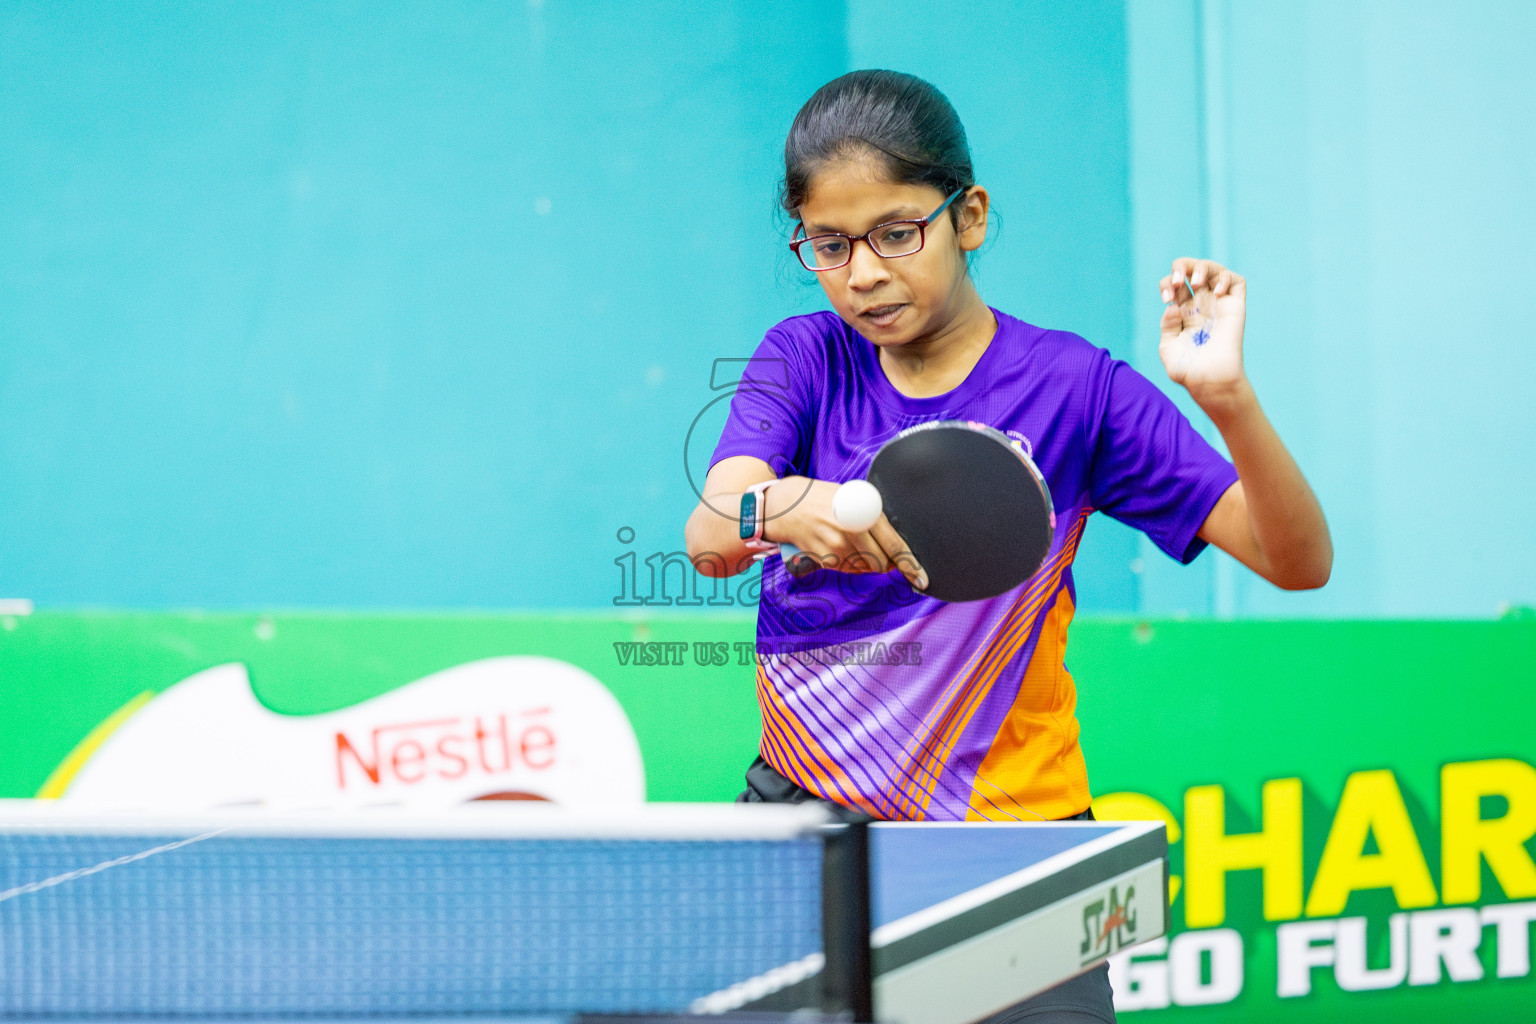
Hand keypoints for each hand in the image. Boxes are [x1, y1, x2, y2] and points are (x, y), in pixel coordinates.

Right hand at [766, 477, 927, 590]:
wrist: (786, 505)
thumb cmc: (823, 497)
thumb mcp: (852, 496)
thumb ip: (874, 517)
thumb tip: (895, 543)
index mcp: (864, 512)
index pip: (894, 545)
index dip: (911, 565)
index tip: (922, 579)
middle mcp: (851, 531)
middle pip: (882, 563)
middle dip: (886, 562)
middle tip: (880, 551)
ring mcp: (836, 547)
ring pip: (865, 568)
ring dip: (867, 562)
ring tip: (854, 543)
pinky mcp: (824, 558)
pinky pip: (848, 569)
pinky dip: (850, 563)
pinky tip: (841, 547)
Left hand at [1157, 258, 1246, 403]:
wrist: (1210, 380)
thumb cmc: (1187, 369)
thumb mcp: (1168, 347)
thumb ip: (1167, 325)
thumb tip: (1173, 307)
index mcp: (1182, 311)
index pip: (1173, 284)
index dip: (1166, 283)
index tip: (1166, 298)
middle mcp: (1200, 304)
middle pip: (1192, 269)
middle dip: (1182, 265)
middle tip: (1177, 280)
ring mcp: (1218, 304)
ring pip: (1215, 269)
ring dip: (1203, 267)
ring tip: (1197, 282)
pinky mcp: (1235, 307)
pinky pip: (1237, 281)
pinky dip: (1226, 277)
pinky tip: (1217, 292)